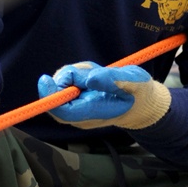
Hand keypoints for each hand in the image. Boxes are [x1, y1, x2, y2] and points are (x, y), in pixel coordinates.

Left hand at [38, 61, 171, 129]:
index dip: (50, 96)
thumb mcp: (134, 82)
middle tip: (87, 71)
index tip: (45, 79)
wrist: (142, 103)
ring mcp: (79, 109)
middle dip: (65, 79)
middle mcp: (82, 115)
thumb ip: (113, 79)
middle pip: (57, 99)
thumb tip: (90, 78)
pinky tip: (93, 76)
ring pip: (62, 87)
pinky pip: (68, 85)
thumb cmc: (139, 93)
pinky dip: (77, 75)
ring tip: (97, 73)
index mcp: (94, 112)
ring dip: (75, 74)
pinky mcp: (78, 101)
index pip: (63, 111)